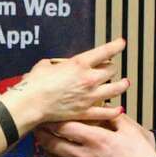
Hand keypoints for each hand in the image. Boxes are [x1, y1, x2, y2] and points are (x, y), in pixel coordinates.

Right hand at [6, 38, 127, 126]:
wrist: (31, 103)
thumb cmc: (35, 84)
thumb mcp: (45, 65)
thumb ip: (55, 64)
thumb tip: (54, 66)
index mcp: (79, 64)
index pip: (106, 51)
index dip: (117, 46)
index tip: (121, 44)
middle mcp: (89, 79)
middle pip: (112, 70)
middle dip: (111, 68)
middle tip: (110, 69)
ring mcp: (90, 96)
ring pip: (116, 89)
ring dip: (121, 86)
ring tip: (124, 84)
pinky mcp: (86, 112)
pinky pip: (107, 112)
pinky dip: (114, 110)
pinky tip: (118, 109)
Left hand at [35, 112, 155, 156]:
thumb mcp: (132, 131)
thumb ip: (114, 117)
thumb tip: (103, 106)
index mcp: (97, 139)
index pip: (64, 126)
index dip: (52, 120)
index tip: (47, 115)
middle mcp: (86, 156)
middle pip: (52, 143)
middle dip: (42, 134)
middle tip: (37, 127)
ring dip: (46, 151)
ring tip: (44, 143)